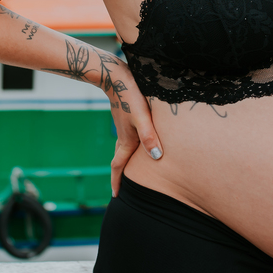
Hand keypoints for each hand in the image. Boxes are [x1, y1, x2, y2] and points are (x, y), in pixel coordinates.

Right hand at [101, 60, 162, 197]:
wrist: (116, 75)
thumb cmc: (131, 96)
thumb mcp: (142, 117)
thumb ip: (149, 137)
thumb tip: (156, 158)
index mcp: (126, 140)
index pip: (119, 167)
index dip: (117, 182)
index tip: (115, 197)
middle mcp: (124, 136)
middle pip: (121, 160)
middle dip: (121, 175)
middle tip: (123, 188)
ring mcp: (124, 126)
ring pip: (125, 149)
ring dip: (126, 161)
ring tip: (132, 169)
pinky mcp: (127, 117)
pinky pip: (129, 138)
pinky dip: (131, 147)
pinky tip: (140, 142)